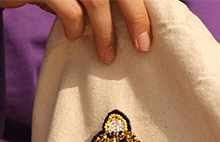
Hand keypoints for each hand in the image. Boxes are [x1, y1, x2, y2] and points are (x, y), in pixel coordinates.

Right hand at [0, 0, 150, 63]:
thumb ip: (105, 4)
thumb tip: (140, 28)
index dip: (142, 8)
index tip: (151, 34)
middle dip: (136, 15)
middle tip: (142, 46)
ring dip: (106, 31)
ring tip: (108, 57)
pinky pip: (68, 7)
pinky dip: (76, 26)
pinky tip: (74, 37)